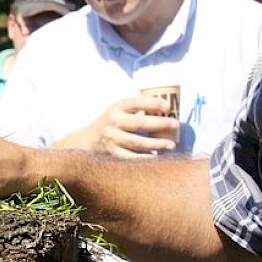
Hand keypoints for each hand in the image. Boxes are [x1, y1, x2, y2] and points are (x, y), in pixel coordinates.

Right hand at [53, 97, 177, 157]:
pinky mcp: (112, 155)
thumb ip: (137, 109)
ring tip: (171, 145)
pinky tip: (157, 158)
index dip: (153, 103)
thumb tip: (165, 109)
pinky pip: (132, 158)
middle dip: (160, 124)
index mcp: (116, 108)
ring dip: (156, 144)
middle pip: (140, 123)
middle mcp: (113, 122)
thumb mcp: (119, 111)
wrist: (85, 142)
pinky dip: (146, 158)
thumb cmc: (110, 124)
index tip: (167, 106)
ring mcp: (112, 139)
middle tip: (175, 124)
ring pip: (138, 143)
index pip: (136, 102)